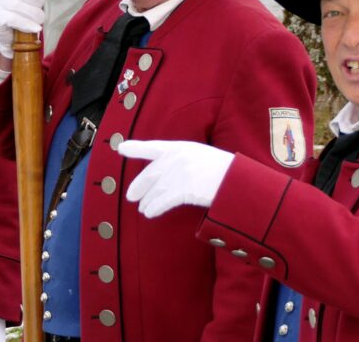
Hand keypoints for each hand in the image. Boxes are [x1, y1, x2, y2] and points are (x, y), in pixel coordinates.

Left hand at [119, 139, 233, 217]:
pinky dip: (154, 207)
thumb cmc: (222, 171)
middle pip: (150, 173)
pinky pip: (163, 200)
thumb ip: (181, 160)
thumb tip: (163, 174)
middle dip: (139, 185)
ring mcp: (180, 173)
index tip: (121, 148)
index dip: (136, 148)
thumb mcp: (200, 156)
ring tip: (143, 208)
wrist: (237, 181)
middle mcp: (178, 157)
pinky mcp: (184, 189)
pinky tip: (150, 212)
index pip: (153, 147)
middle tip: (130, 196)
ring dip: (147, 201)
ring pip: (156, 189)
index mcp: (181, 147)